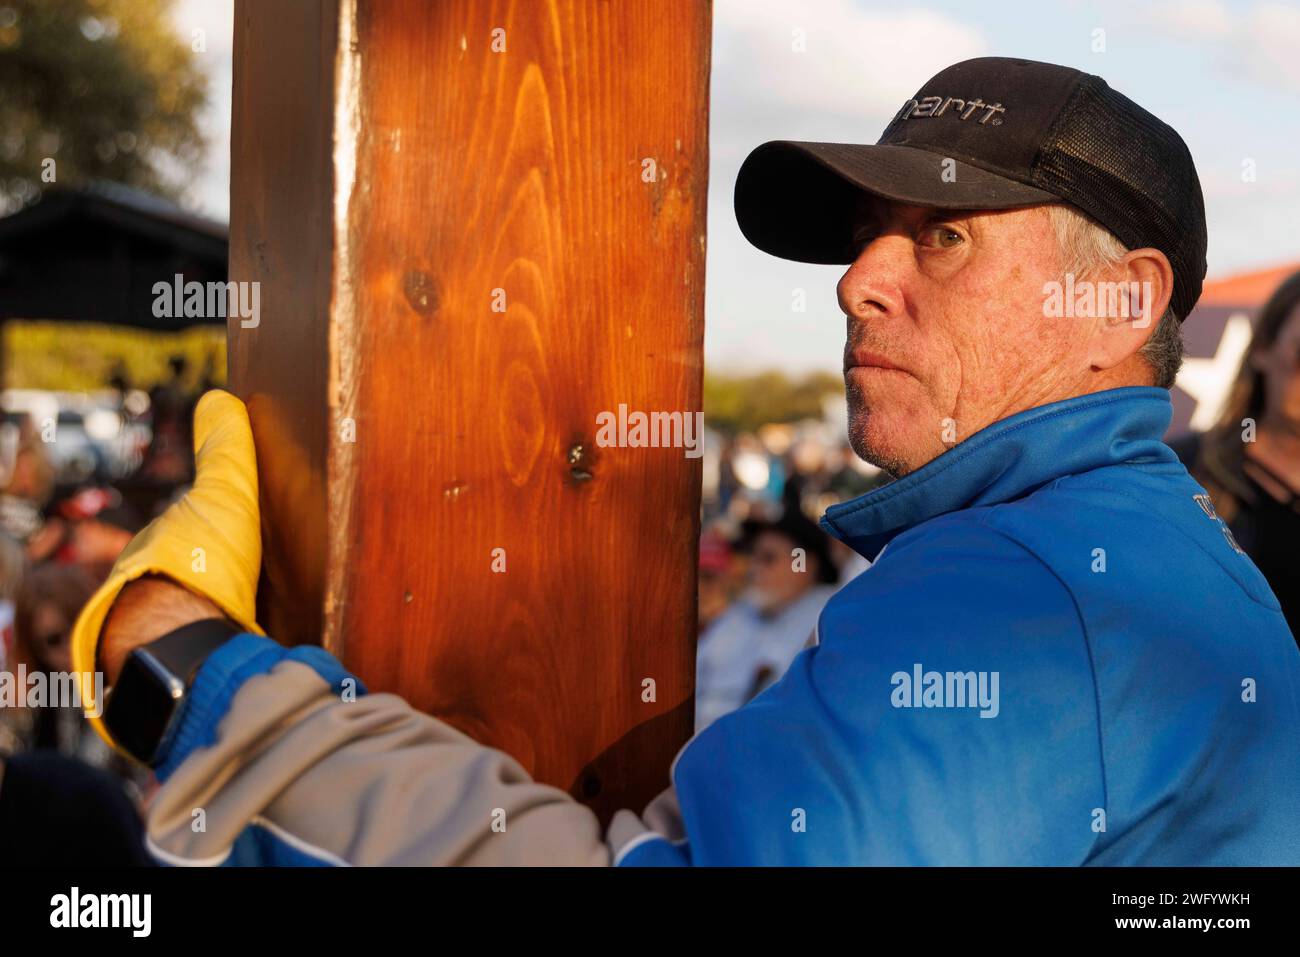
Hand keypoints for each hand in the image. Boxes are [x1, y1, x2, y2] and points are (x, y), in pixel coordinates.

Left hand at [71, 390, 264, 748]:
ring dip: (207, 621)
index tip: (225, 536)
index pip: (177, 535)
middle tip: (240, 582)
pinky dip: (212, 652)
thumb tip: (220, 399)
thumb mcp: (224, 495)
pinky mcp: (173, 675)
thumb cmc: (197, 566)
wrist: (181, 643)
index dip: (201, 532)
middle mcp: (144, 594)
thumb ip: (225, 453)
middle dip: (202, 580)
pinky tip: (237, 654)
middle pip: (178, 579)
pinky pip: (192, 656)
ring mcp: (156, 636)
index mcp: (153, 551)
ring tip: (245, 623)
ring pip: (181, 620)